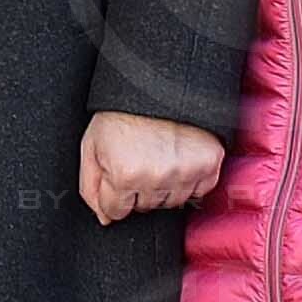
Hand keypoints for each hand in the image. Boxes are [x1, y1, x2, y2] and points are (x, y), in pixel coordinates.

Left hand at [79, 113, 224, 224]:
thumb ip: (90, 187)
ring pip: (173, 202)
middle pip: (145, 207)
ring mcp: (187, 171)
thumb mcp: (91, 146)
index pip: (116, 211)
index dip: (114, 194)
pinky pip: (200, 191)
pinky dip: (189, 180)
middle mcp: (157, 177)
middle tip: (138, 159)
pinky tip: (178, 159)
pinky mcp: (210, 163)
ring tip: (158, 157)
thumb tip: (105, 218)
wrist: (156, 83)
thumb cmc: (121, 113)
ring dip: (164, 186)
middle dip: (138, 189)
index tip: (119, 174)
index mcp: (125, 174)